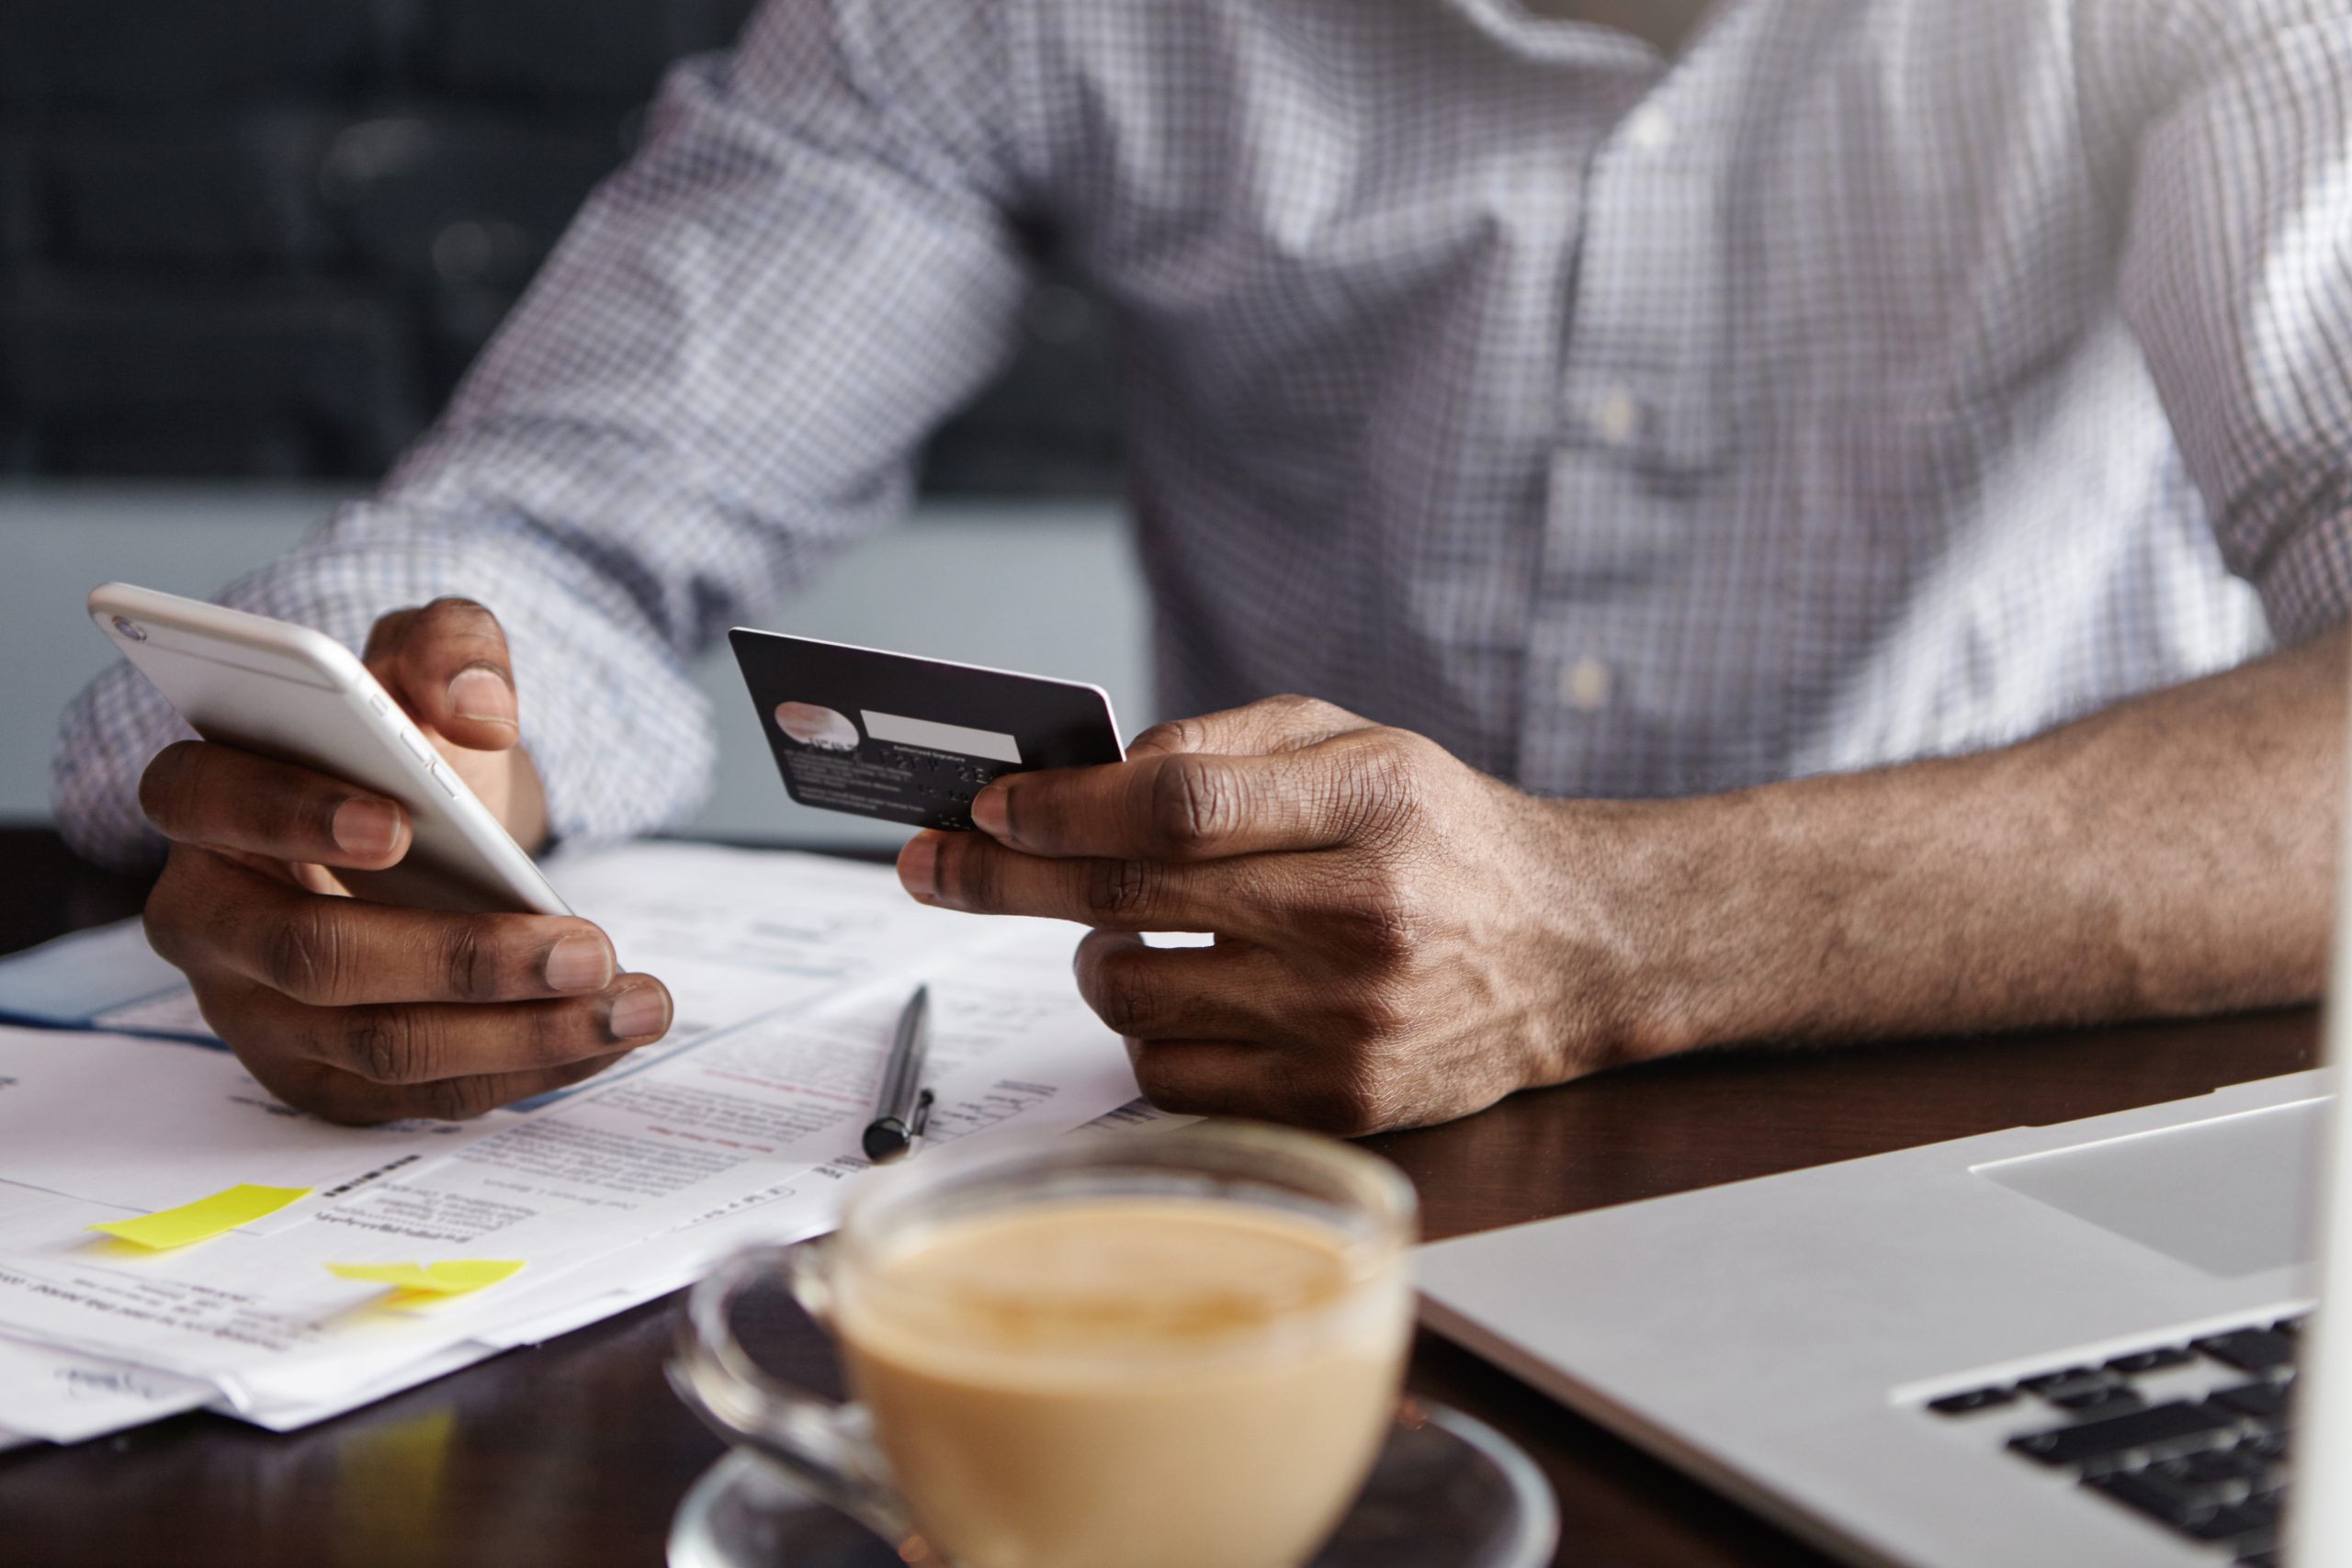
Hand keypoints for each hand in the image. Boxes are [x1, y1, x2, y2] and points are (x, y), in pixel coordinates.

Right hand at [137, 597, 672, 1123]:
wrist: (428, 832)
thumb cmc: (404, 751)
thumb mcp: (429, 667)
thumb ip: (451, 648)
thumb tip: (478, 707)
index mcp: (206, 799)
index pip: (207, 802)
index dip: (291, 814)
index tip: (398, 822)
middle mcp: (211, 921)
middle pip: (314, 957)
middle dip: (460, 959)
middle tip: (585, 946)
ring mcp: (261, 1014)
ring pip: (382, 1045)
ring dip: (522, 1032)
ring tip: (632, 1001)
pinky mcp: (326, 1079)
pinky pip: (426, 1094)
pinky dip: (529, 1069)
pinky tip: (608, 1032)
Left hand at [894, 696, 1638, 1133]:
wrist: (1569, 949)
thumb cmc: (1442, 834)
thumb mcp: (1360, 743)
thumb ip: (1228, 744)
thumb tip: (1088, 779)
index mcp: (1372, 803)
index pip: (1177, 803)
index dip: (1063, 808)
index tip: (989, 808)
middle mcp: (1362, 917)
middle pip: (1132, 900)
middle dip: (1007, 879)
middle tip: (938, 864)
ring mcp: (1348, 1023)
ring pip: (1135, 998)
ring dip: (1093, 958)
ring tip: (1120, 931)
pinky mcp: (1339, 1103)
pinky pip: (1173, 1079)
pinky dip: (1146, 1034)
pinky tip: (1181, 995)